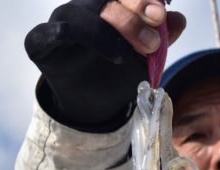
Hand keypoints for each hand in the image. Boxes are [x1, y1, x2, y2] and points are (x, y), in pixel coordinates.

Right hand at [25, 0, 185, 130]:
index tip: (162, 14)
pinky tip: (85, 41)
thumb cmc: (116, 77)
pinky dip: (68, 32)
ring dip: (115, 27)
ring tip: (139, 51)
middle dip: (134, 10)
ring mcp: (60, 22)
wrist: (92, 109)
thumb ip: (160, 39)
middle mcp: (82, 8)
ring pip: (83, 12)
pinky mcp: (40, 43)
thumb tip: (180, 19)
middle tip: (156, 30)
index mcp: (107, 6)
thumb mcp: (144, 60)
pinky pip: (52, 32)